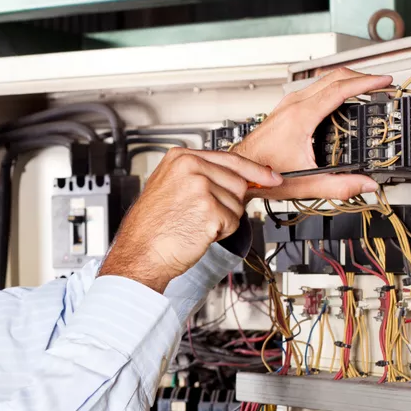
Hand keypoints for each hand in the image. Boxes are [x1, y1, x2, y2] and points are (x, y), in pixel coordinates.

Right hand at [99, 149, 283, 292]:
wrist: (140, 253)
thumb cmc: (151, 228)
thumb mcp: (170, 187)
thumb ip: (200, 175)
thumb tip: (238, 178)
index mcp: (181, 157)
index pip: (230, 158)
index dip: (254, 171)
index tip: (270, 176)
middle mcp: (191, 168)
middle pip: (238, 182)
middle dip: (228, 203)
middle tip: (202, 215)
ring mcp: (201, 188)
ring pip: (237, 204)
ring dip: (223, 219)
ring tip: (195, 223)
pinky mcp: (210, 211)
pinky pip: (233, 222)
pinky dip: (220, 233)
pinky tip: (198, 233)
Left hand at [233, 67, 392, 199]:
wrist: (240, 170)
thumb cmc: (263, 174)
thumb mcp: (306, 184)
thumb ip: (339, 186)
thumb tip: (365, 185)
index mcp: (300, 117)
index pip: (340, 89)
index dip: (366, 83)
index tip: (384, 81)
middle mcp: (293, 105)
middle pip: (334, 77)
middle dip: (361, 76)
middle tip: (380, 83)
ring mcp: (288, 104)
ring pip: (323, 80)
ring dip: (347, 80)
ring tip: (366, 88)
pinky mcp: (286, 109)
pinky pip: (314, 88)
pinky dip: (333, 87)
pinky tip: (341, 98)